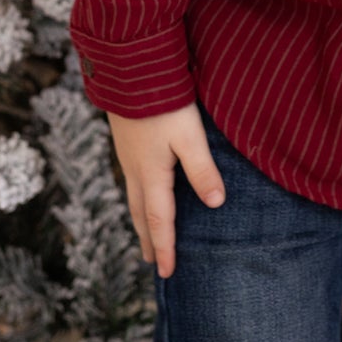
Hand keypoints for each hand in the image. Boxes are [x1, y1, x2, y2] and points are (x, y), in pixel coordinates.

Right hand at [107, 101, 225, 278]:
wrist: (129, 68)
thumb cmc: (163, 102)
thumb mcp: (189, 136)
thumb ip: (202, 169)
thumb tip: (216, 205)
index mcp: (152, 174)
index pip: (160, 220)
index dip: (165, 247)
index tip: (167, 273)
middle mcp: (135, 169)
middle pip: (141, 213)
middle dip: (148, 238)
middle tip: (150, 262)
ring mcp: (127, 154)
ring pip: (134, 196)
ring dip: (140, 219)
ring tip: (143, 233)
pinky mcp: (125, 139)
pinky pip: (131, 179)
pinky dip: (137, 197)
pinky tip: (142, 188)